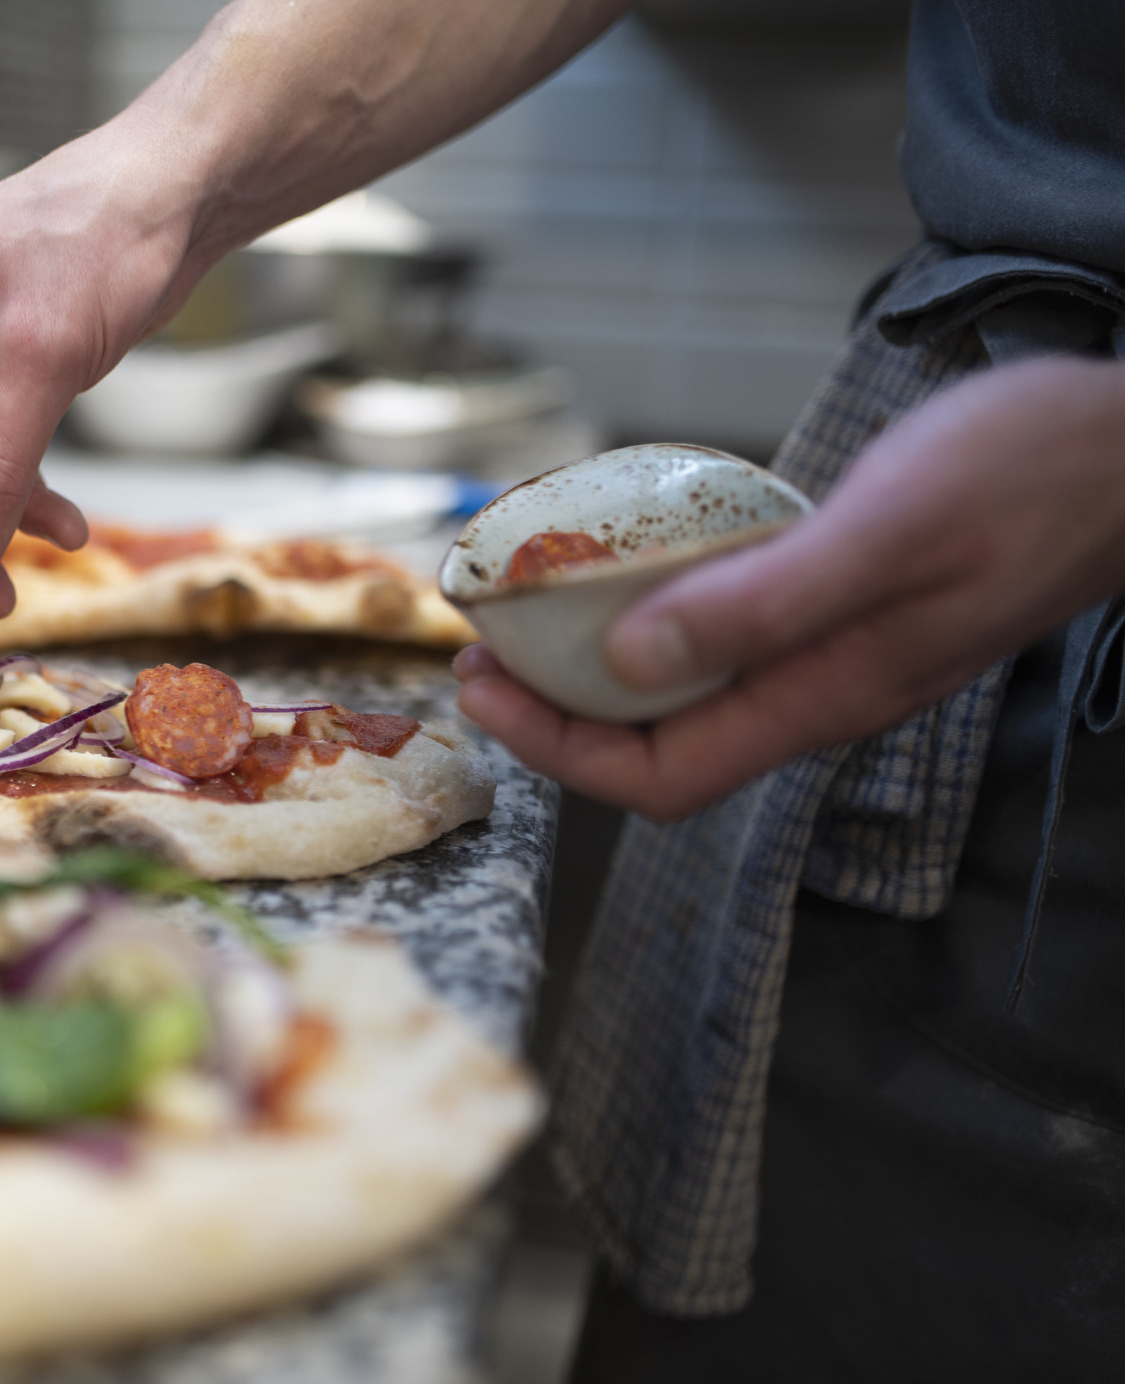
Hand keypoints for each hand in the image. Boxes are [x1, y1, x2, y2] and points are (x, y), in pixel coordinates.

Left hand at [456, 356, 1124, 819]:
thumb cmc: (1031, 476)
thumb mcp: (885, 531)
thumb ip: (763, 604)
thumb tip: (632, 665)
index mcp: (823, 696)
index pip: (660, 777)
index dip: (558, 749)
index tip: (483, 686)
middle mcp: (821, 692)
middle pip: (660, 746)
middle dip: (557, 712)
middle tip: (482, 647)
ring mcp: (836, 654)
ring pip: (691, 696)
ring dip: (599, 668)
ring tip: (531, 612)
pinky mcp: (848, 609)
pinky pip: (729, 641)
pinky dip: (660, 620)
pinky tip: (632, 571)